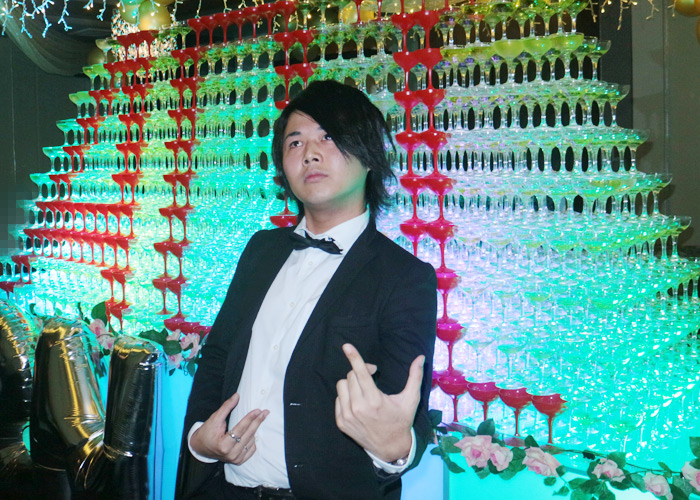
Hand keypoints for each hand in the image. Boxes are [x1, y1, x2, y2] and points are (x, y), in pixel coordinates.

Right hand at [190, 393, 268, 464]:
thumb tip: (237, 396)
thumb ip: (226, 407)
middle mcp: (230, 454)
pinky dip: (253, 440)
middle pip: (248, 435)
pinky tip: (253, 432)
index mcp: (223, 445)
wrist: (200, 447)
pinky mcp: (238, 461)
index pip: (240, 429)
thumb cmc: (207, 432)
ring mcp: (235, 459)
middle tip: (265, 412)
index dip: (249, 418)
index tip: (258, 410)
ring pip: (251, 442)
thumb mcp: (214, 418)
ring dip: (255, 430)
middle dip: (257, 422)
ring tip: (258, 420)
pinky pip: (251, 449)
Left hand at [335, 343, 423, 462]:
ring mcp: (348, 416)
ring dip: (351, 383)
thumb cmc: (401, 420)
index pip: (361, 373)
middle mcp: (358, 408)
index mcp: (375, 401)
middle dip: (360, 372)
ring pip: (342, 386)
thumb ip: (415, 376)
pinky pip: (338, 399)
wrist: (390, 447)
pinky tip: (358, 402)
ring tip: (363, 389)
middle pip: (351, 376)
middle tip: (372, 375)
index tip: (346, 346)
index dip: (354, 357)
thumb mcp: (411, 399)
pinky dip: (346, 396)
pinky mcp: (341, 423)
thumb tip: (420, 357)